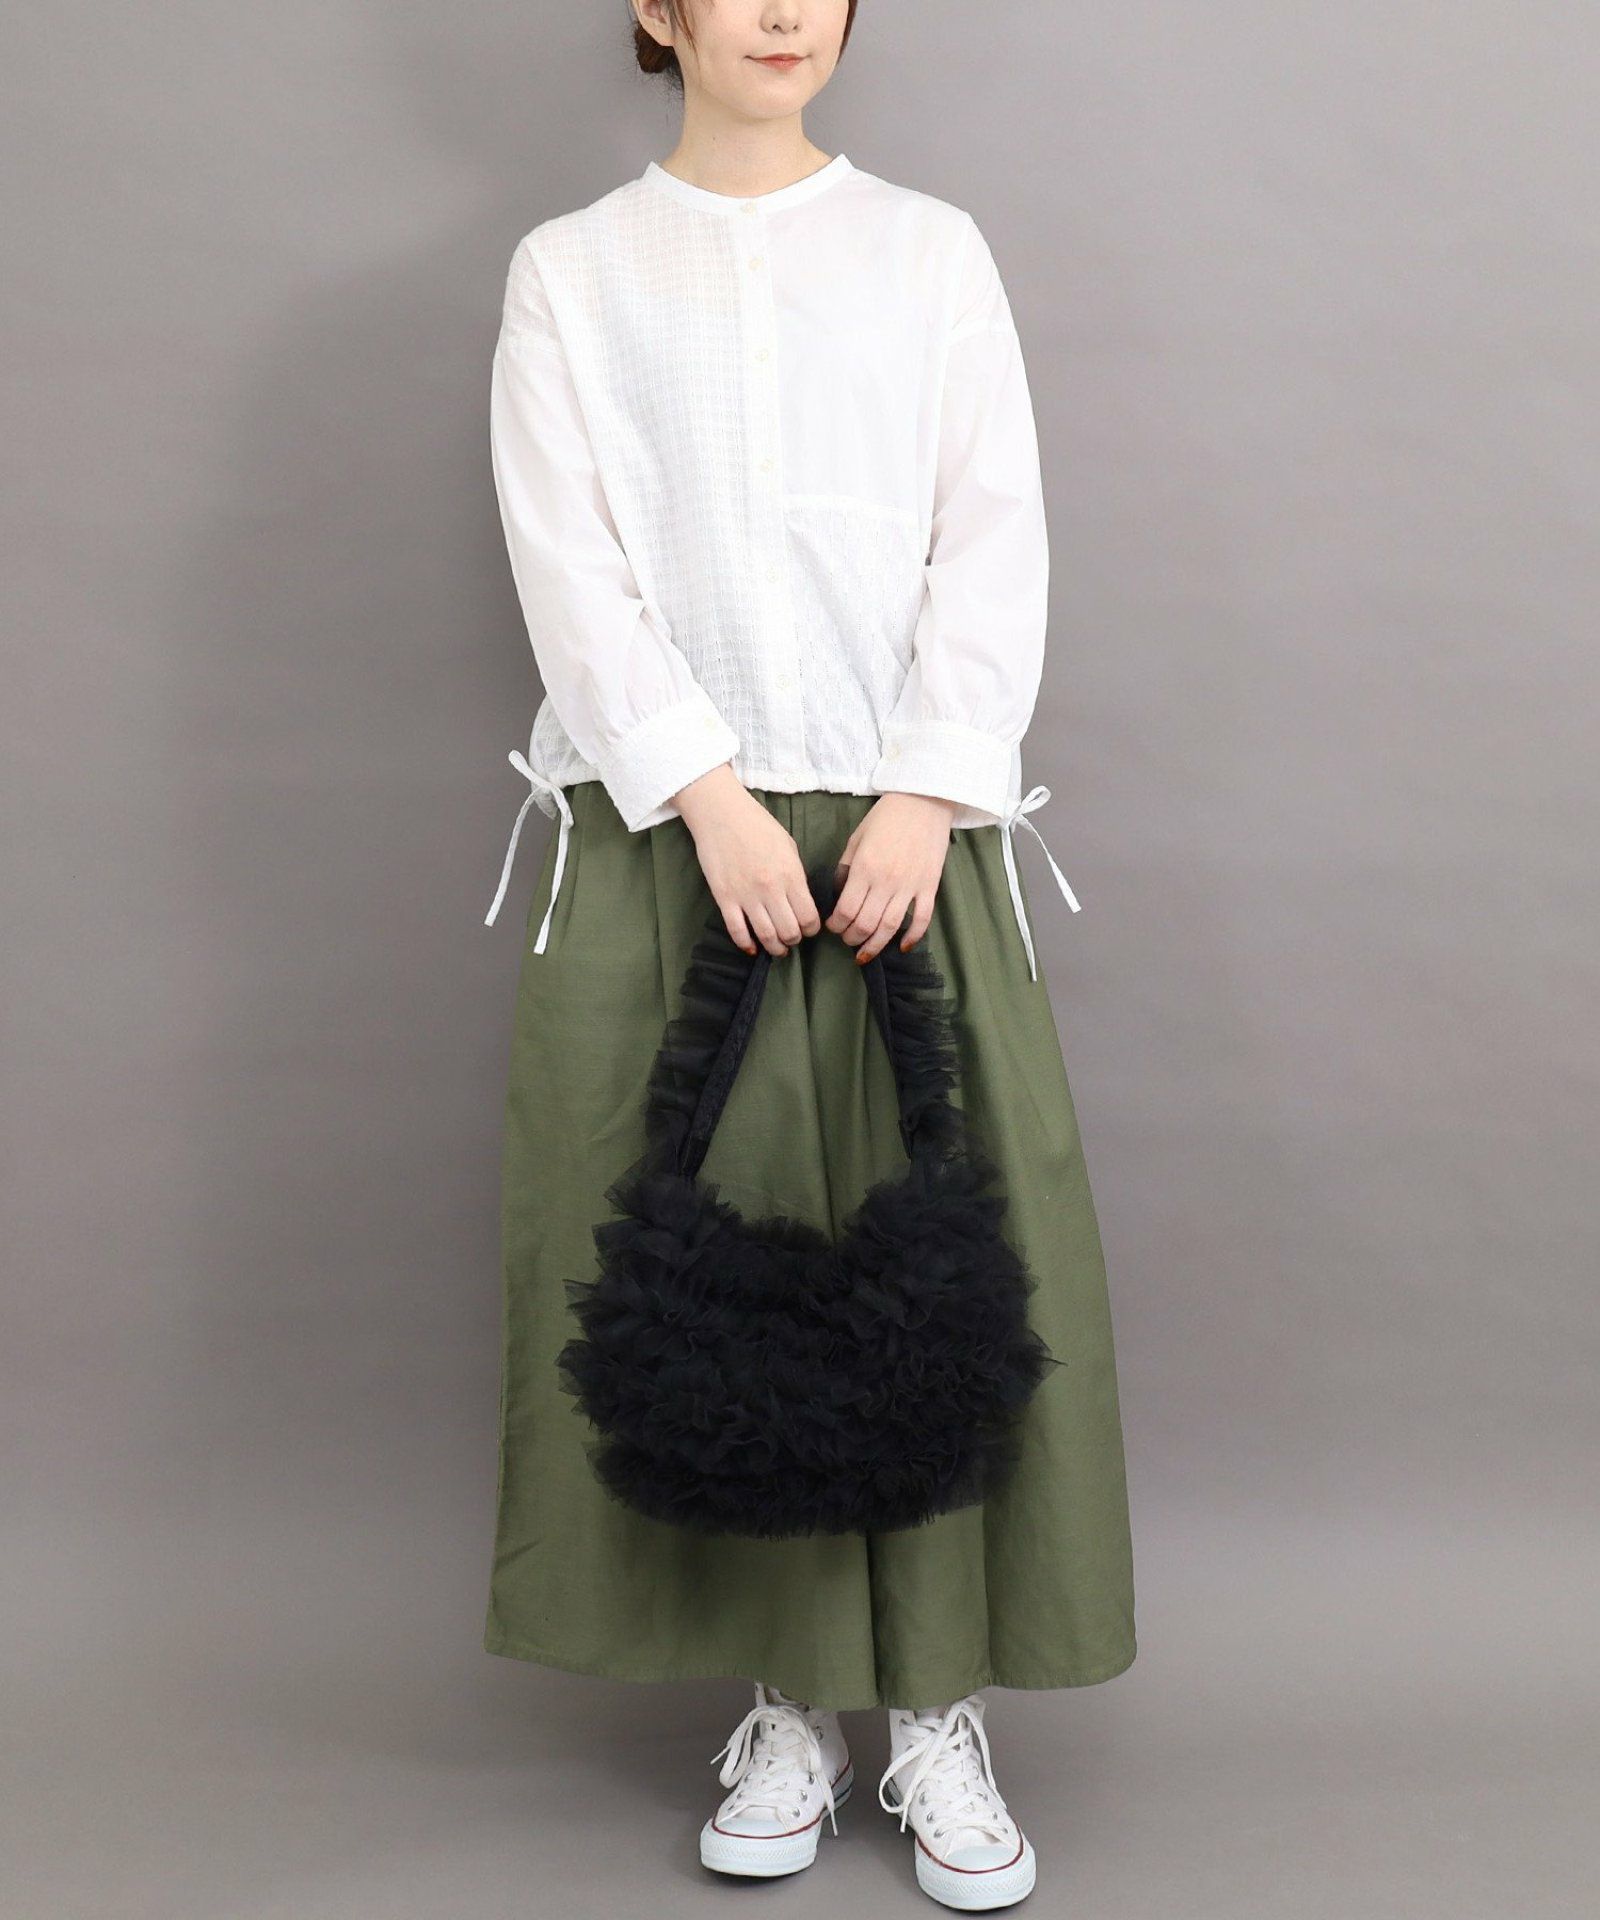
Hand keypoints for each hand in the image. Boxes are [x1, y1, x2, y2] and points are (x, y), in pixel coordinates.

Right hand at [671, 763, 821, 956]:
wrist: (721, 814)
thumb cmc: (757, 825)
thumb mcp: (788, 846)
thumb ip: (796, 875)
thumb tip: (801, 899)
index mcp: (791, 875)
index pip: (809, 917)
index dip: (812, 929)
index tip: (809, 928)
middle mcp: (771, 889)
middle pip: (789, 931)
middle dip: (794, 939)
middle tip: (792, 938)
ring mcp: (746, 896)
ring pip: (766, 936)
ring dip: (774, 947)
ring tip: (777, 947)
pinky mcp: (724, 898)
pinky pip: (737, 931)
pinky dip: (746, 944)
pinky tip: (752, 948)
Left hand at [825, 792, 957, 962]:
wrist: (923, 801)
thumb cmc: (885, 818)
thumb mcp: (856, 839)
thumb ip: (846, 868)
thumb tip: (840, 894)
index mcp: (864, 869)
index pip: (845, 910)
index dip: (836, 925)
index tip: (833, 927)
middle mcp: (886, 881)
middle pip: (865, 924)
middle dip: (852, 938)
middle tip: (847, 940)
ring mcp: (910, 886)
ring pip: (890, 928)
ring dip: (875, 945)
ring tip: (865, 952)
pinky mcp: (929, 887)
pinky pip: (921, 919)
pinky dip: (912, 937)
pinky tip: (901, 947)